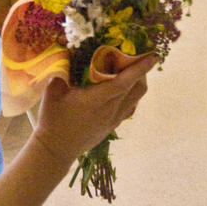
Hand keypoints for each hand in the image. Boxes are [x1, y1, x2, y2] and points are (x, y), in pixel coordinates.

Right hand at [32, 55, 156, 161]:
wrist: (56, 150)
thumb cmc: (53, 120)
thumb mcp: (53, 92)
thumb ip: (62, 72)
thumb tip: (68, 55)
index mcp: (96, 100)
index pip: (123, 82)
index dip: (139, 68)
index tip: (153, 57)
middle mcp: (110, 110)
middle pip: (137, 88)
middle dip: (141, 71)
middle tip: (135, 56)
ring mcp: (113, 119)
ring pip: (136, 98)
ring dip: (138, 82)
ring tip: (129, 70)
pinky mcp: (113, 126)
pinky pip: (130, 106)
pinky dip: (132, 94)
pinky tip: (122, 88)